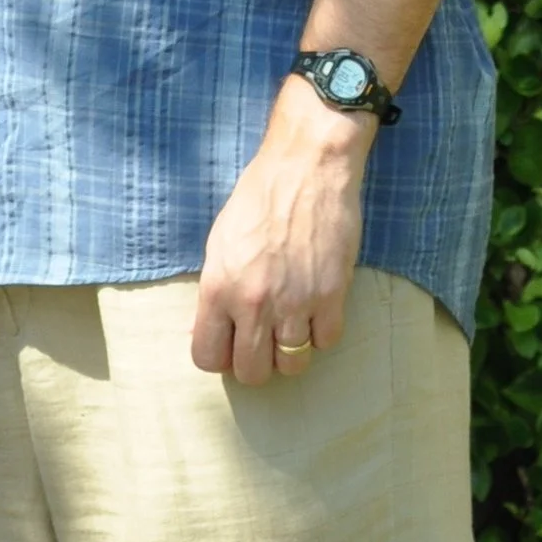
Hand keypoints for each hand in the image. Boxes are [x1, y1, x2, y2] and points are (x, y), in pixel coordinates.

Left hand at [190, 82, 370, 383]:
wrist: (306, 169)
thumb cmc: (258, 198)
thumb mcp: (219, 244)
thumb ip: (216, 292)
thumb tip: (211, 331)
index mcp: (218, 289)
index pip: (208, 357)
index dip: (218, 356)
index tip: (229, 344)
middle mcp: (254, 304)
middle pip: (252, 372)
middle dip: (255, 363)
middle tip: (261, 342)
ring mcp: (296, 303)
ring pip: (292, 365)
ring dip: (289, 353)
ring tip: (289, 329)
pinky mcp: (333, 296)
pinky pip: (326, 342)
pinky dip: (321, 334)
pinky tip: (315, 313)